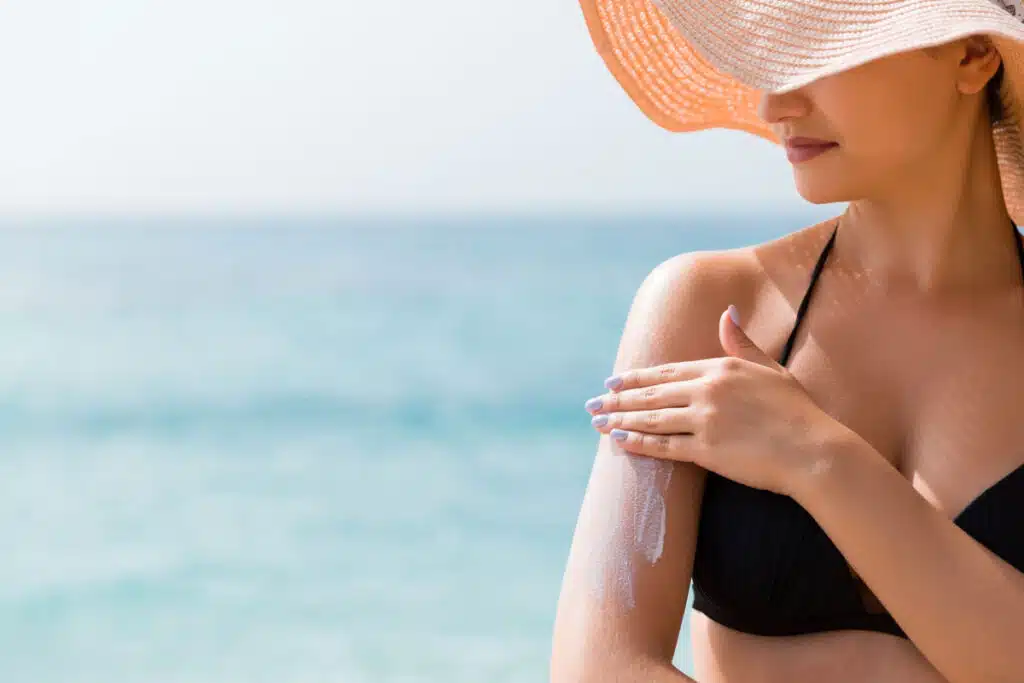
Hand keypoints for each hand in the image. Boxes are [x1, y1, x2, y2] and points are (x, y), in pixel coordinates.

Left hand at [585, 306, 845, 497]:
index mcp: (721, 368)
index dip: (635, 378)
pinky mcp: (707, 449)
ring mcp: (705, 419)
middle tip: (592, 405)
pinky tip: (620, 442)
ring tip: (597, 423)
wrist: (814, 450)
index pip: (666, 372)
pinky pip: (664, 446)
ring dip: (620, 420)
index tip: (612, 382)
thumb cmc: (797, 411)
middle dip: (617, 399)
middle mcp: (708, 390)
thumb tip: (726, 312)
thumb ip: (742, 343)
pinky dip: (639, 443)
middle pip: (651, 394)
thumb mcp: (770, 369)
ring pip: (651, 418)